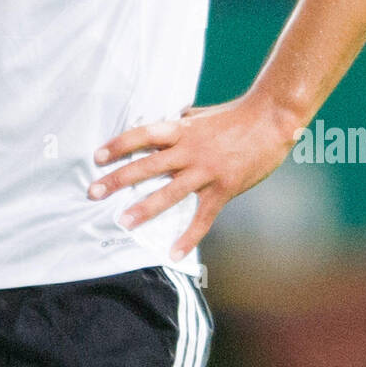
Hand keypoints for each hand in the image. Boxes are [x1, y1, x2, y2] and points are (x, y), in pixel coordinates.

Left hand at [88, 92, 301, 258]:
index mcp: (182, 129)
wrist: (272, 118)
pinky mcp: (224, 188)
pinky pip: (202, 217)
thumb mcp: (203, 114)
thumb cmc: (238, 115)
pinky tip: (173, 252)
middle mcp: (189, 149)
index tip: (97, 157)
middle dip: (118, 179)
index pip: (142, 135)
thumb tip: (169, 117)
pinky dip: (188, 236)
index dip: (118, 145)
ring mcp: (206, 170)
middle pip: (146, 165)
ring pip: (169, 192)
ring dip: (145, 208)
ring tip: (123, 221)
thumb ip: (184, 121)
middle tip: (93, 192)